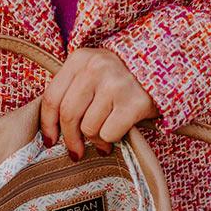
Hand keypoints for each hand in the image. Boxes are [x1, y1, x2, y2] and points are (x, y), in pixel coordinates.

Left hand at [40, 47, 157, 160]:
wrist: (163, 70)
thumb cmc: (120, 77)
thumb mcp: (92, 72)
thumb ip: (71, 90)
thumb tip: (50, 128)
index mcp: (80, 59)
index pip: (51, 97)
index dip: (48, 124)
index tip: (50, 140)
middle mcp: (96, 68)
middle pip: (68, 115)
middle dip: (70, 140)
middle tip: (75, 152)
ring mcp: (116, 84)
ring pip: (89, 128)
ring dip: (94, 141)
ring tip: (103, 139)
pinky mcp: (134, 103)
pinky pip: (109, 134)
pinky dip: (110, 141)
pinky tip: (116, 135)